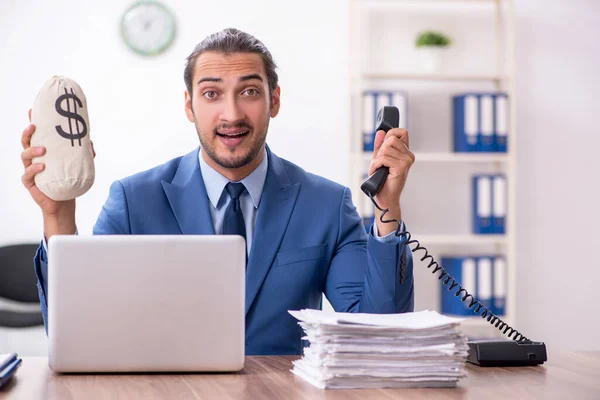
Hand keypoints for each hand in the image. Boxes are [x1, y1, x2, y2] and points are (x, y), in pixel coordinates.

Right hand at [20, 109, 95, 237]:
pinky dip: (34, 170)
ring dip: (32, 151)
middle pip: (26, 142)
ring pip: (25, 156)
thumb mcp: (78, 165)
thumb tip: (90, 142)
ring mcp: (31, 170)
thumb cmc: (68, 180)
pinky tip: (41, 167)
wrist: (64, 203)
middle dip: (28, 133)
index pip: (37, 134)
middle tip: (34, 127)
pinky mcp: (30, 182)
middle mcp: (34, 159)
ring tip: (43, 150)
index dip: (33, 122)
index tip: (32, 110)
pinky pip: (28, 174)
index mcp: (44, 151)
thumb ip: (84, 154)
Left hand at [368, 128, 414, 235]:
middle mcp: (408, 156)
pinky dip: (376, 164)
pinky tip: (378, 171)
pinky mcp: (402, 167)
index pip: (401, 132)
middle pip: (391, 138)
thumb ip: (380, 145)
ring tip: (378, 168)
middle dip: (380, 150)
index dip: (390, 135)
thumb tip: (380, 132)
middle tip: (379, 162)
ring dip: (377, 159)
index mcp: (405, 152)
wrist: (385, 197)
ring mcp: (406, 161)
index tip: (383, 146)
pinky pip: (384, 158)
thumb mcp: (379, 159)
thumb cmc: (383, 180)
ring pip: (386, 148)